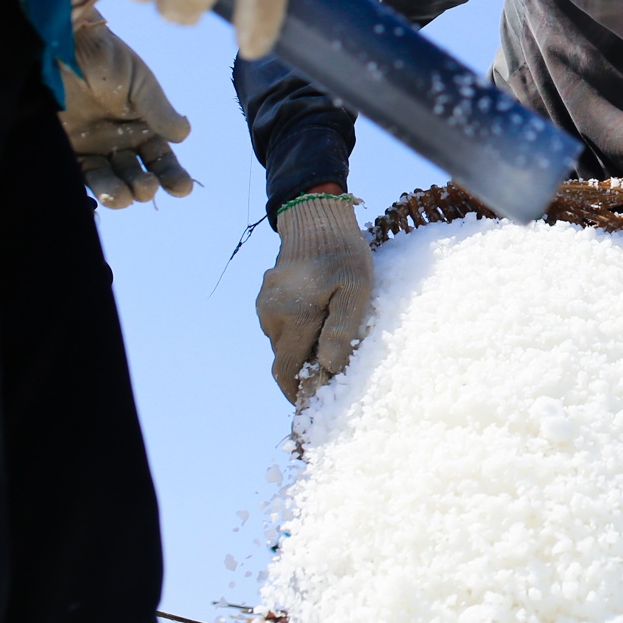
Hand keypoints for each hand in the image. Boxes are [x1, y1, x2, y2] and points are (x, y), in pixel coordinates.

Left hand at [58, 10, 191, 207]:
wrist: (61, 43)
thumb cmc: (105, 57)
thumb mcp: (140, 84)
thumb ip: (159, 112)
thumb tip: (184, 136)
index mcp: (142, 125)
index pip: (161, 159)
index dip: (173, 176)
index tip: (182, 189)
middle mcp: (118, 140)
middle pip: (137, 174)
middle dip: (144, 186)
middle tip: (145, 187)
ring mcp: (90, 146)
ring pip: (109, 181)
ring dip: (119, 194)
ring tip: (122, 196)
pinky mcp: (63, 150)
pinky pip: (78, 178)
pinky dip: (89, 193)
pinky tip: (98, 201)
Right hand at [257, 194, 373, 404]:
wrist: (317, 216)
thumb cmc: (344, 253)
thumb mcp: (356, 289)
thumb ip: (341, 329)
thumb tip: (328, 367)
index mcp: (293, 316)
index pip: (287, 372)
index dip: (297, 393)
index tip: (313, 405)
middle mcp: (272, 314)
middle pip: (283, 361)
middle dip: (301, 375)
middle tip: (326, 380)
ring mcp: (266, 304)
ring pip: (281, 344)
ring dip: (300, 351)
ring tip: (327, 344)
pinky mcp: (266, 296)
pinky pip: (280, 325)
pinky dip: (296, 332)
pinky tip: (317, 321)